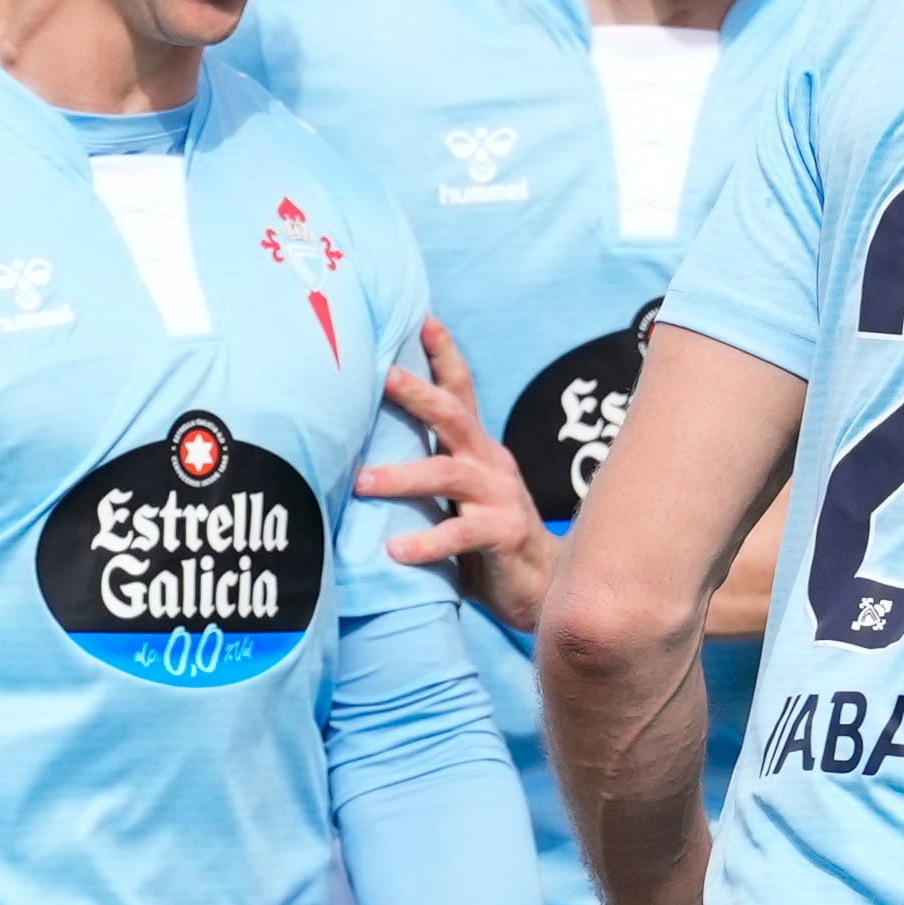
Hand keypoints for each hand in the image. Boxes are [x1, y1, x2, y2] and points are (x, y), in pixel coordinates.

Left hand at [363, 315, 559, 632]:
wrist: (541, 586)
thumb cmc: (487, 539)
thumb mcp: (460, 496)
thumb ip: (431, 471)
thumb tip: (363, 450)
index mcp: (479, 449)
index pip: (461, 391)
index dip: (444, 354)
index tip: (423, 317)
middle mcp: (490, 463)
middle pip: (454, 417)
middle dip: (419, 393)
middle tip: (383, 377)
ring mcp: (500, 497)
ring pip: (448, 475)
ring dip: (403, 476)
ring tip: (363, 481)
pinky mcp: (503, 535)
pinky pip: (462, 534)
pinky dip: (427, 541)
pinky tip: (396, 551)